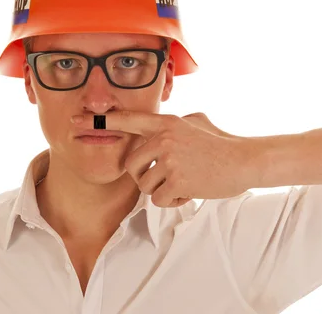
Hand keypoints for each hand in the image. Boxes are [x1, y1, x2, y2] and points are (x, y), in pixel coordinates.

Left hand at [71, 111, 258, 207]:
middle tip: (168, 177)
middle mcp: (164, 138)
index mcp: (167, 123)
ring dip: (161, 190)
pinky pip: (158, 199)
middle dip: (145, 176)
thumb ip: (175, 122)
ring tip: (184, 182)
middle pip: (131, 164)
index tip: (77, 121)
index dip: (101, 121)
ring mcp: (170, 159)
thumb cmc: (222, 143)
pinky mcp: (177, 180)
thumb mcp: (198, 121)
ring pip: (144, 184)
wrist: (244, 161)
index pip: (128, 120)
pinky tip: (190, 191)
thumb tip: (165, 124)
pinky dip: (172, 201)